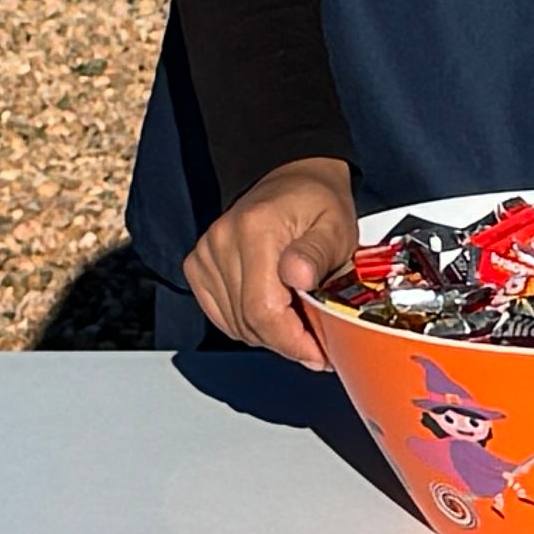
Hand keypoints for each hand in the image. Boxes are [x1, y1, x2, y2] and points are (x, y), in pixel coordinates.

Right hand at [188, 158, 361, 369]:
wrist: (291, 180)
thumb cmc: (316, 203)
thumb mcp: (335, 226)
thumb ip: (318, 254)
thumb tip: (299, 278)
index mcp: (256, 230)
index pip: (263, 309)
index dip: (291, 341)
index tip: (318, 354)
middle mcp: (222, 241)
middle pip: (248, 322)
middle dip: (286, 341)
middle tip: (317, 341)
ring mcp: (206, 254)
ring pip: (235, 325)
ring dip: (269, 334)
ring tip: (298, 321)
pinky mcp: (198, 266)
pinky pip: (222, 316)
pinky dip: (248, 324)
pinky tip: (272, 312)